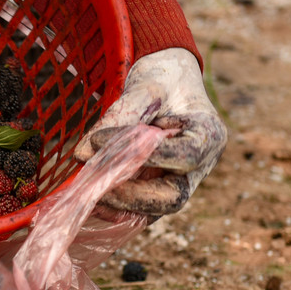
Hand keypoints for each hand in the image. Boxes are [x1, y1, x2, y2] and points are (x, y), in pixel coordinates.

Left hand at [74, 48, 226, 218]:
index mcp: (209, 135)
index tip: (99, 141)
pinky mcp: (162, 188)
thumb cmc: (162, 79)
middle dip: (132, 195)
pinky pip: (142, 209)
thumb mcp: (143, 89)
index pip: (183, 157)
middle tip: (95, 182)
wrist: (169, 80)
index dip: (142, 155)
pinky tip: (91, 198)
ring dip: (120, 205)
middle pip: (173, 197)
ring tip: (88, 191)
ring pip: (155, 210)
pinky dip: (117, 207)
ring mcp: (182, 181)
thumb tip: (81, 155)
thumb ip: (117, 117)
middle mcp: (201, 166)